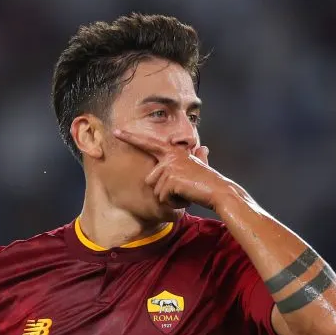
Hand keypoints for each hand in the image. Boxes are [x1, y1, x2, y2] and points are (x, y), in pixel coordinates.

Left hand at [112, 129, 234, 210]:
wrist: (218, 191)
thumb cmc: (209, 181)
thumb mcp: (200, 167)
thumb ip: (198, 157)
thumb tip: (204, 149)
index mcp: (173, 151)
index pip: (149, 143)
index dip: (131, 137)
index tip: (116, 131)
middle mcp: (169, 157)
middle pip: (151, 180)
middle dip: (163, 191)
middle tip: (183, 189)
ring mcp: (169, 167)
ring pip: (156, 191)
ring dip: (169, 197)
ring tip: (186, 193)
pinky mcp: (170, 180)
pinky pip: (163, 198)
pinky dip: (174, 203)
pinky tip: (186, 198)